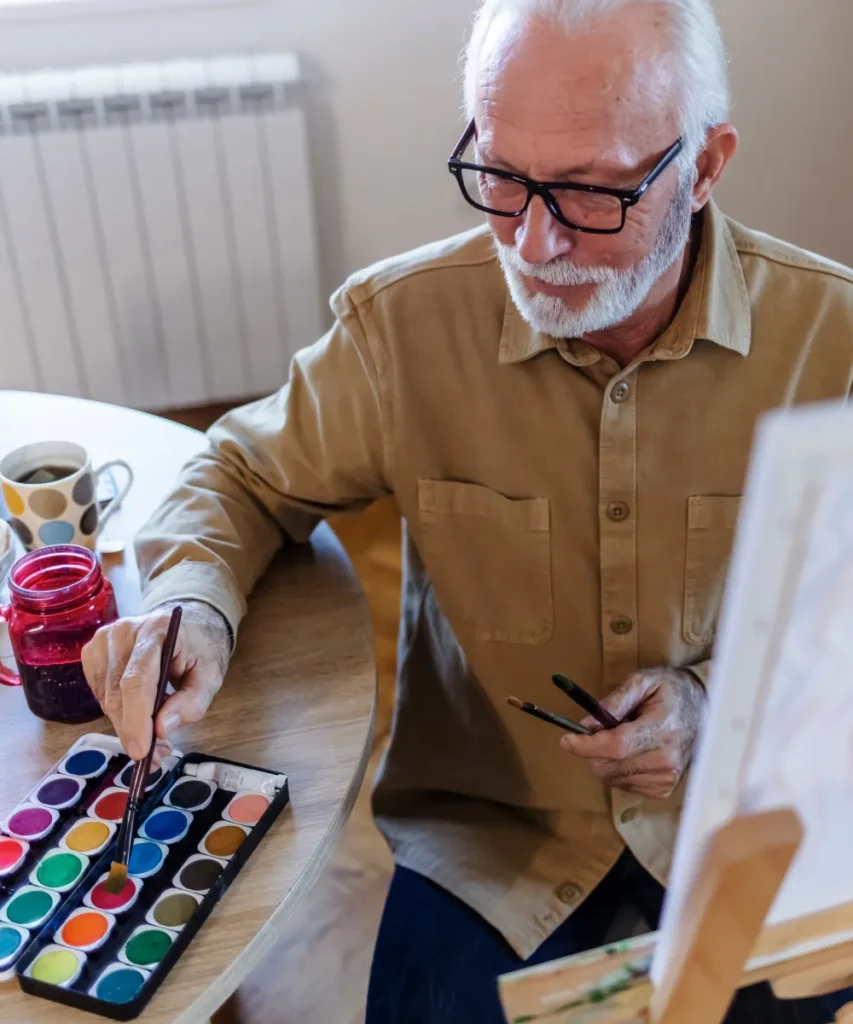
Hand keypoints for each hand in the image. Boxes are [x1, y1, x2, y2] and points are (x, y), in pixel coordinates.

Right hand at [82, 600, 231, 762]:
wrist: (186, 622)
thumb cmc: (200, 648)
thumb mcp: (211, 674)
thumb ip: (192, 702)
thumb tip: (162, 729)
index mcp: (156, 630)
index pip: (137, 680)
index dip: (136, 719)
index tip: (141, 751)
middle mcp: (122, 632)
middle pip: (118, 695)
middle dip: (135, 732)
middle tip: (156, 758)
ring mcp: (103, 641)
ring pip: (106, 700)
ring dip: (128, 726)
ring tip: (155, 736)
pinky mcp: (93, 653)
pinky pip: (101, 696)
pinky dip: (121, 712)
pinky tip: (141, 714)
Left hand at [561, 667, 706, 799]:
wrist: (704, 711)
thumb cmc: (670, 691)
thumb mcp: (642, 682)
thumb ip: (614, 701)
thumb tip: (585, 724)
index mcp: (662, 729)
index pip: (616, 746)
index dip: (586, 746)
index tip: (566, 739)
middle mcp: (666, 759)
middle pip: (609, 766)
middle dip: (592, 750)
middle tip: (599, 730)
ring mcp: (667, 778)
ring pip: (612, 778)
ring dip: (605, 759)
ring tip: (624, 737)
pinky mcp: (664, 789)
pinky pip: (623, 784)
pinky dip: (618, 769)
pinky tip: (633, 752)